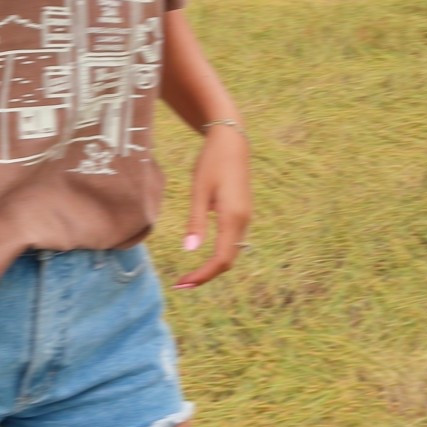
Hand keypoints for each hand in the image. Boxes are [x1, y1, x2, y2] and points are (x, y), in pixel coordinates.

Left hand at [175, 123, 251, 289]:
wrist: (232, 142)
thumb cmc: (212, 162)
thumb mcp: (199, 190)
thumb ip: (196, 221)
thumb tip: (190, 250)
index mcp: (233, 218)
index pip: (221, 259)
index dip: (203, 275)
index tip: (182, 283)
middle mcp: (243, 222)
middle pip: (227, 260)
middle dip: (206, 275)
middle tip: (181, 283)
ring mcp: (245, 218)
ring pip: (231, 252)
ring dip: (212, 267)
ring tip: (189, 274)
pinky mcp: (242, 213)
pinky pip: (232, 242)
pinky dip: (218, 254)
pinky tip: (202, 256)